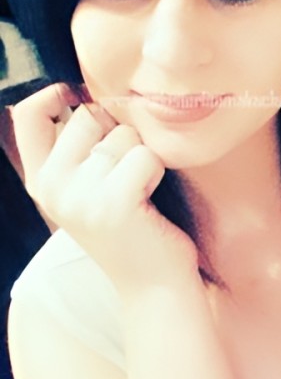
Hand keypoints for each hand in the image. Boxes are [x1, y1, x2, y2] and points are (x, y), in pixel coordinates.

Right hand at [12, 84, 198, 295]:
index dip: (54, 94)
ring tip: (139, 192)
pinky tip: (151, 200)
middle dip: (118, 133)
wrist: (154, 284)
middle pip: (88, 115)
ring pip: (122, 135)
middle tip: (126, 173)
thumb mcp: (89, 188)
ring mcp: (80, 197)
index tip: (78, 95)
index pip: (26, 116)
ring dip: (142, 155)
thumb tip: (84, 94)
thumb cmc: (132, 226)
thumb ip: (78, 149)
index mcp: (41, 181)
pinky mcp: (114, 204)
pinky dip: (158, 171)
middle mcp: (51, 188)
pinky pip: (146, 155)